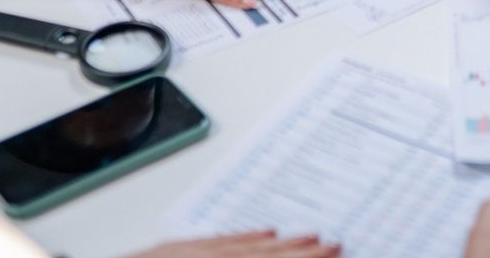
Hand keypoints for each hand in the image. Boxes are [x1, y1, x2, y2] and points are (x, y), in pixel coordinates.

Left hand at [129, 229, 340, 256]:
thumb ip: (227, 254)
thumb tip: (266, 243)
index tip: (331, 254)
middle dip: (298, 254)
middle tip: (334, 245)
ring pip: (235, 248)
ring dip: (277, 244)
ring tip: (310, 238)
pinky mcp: (156, 255)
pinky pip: (207, 243)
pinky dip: (238, 238)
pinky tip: (259, 234)